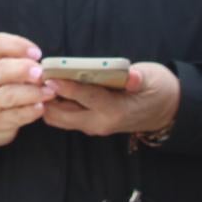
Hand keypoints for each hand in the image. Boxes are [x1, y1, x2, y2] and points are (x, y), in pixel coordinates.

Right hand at [0, 32, 54, 152]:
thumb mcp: (2, 69)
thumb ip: (20, 62)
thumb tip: (46, 66)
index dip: (18, 46)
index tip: (37, 53)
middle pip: (1, 69)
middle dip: (23, 70)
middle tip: (41, 73)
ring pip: (8, 95)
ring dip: (31, 93)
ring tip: (48, 92)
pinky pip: (15, 116)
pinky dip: (30, 111)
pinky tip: (41, 108)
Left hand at [41, 60, 178, 137]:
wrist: (166, 110)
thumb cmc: (158, 90)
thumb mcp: (151, 79)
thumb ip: (137, 78)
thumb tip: (130, 75)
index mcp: (115, 111)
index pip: (86, 97)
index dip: (67, 87)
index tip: (49, 77)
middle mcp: (100, 122)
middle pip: (62, 114)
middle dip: (47, 97)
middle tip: (36, 76)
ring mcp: (93, 125)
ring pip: (59, 118)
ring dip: (47, 101)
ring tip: (38, 80)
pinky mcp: (89, 123)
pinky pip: (64, 116)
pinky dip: (54, 104)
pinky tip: (48, 87)